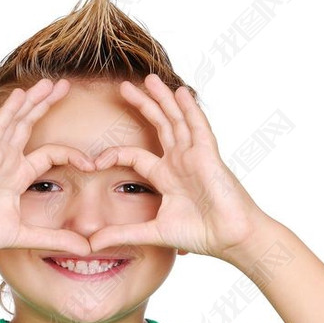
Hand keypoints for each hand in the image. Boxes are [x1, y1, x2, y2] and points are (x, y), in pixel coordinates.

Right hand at [0, 78, 97, 258]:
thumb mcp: (24, 236)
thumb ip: (54, 238)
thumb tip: (86, 249)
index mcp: (16, 175)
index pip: (49, 154)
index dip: (72, 155)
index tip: (93, 165)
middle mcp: (5, 159)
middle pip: (30, 124)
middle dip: (47, 104)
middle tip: (66, 85)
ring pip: (16, 119)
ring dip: (33, 100)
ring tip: (51, 82)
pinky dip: (9, 110)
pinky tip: (21, 95)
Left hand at [86, 75, 265, 261]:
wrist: (231, 237)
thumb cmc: (201, 234)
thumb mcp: (153, 233)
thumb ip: (123, 234)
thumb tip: (92, 243)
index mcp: (166, 177)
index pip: (135, 156)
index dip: (114, 154)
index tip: (94, 162)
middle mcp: (180, 161)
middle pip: (158, 126)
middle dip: (142, 105)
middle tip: (123, 87)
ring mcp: (195, 156)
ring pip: (176, 120)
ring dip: (163, 99)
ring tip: (149, 79)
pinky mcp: (209, 156)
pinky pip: (198, 127)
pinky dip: (189, 109)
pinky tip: (181, 92)